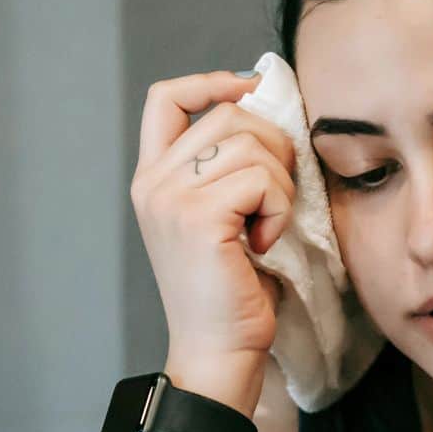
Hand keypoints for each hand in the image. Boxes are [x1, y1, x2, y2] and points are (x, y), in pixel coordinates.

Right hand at [131, 70, 294, 367]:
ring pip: (252, 145)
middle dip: (272, 145)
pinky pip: (263, 180)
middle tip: (276, 196)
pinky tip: (264, 243)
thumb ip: (226, 167)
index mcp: (152, 178)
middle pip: (227, 114)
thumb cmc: (230, 290)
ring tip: (267, 227)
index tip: (252, 88)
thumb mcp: (220, 217)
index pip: (166, 98)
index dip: (211, 81)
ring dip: (280, 185)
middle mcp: (153, 183)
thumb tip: (267, 110)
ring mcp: (171, 199)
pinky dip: (280, 208)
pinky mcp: (198, 218)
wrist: (217, 350)